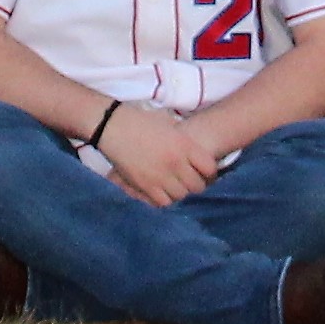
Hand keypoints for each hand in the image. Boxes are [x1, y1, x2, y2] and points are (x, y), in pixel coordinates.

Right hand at [93, 103, 221, 206]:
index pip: (209, 167)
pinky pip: (163, 202)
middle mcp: (175, 162)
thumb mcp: (169, 124)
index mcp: (184, 144)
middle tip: (191, 182)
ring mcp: (160, 176)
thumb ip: (184, 140)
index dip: (210, 173)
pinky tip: (162, 192)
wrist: (113, 126)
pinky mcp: (145, 185)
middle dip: (196, 185)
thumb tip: (196, 152)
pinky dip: (165, 199)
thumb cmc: (141, 121)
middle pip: (197, 186)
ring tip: (176, 187)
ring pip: (181, 196)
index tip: (205, 173)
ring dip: (181, 193)